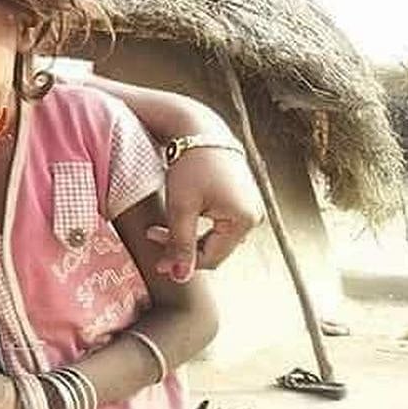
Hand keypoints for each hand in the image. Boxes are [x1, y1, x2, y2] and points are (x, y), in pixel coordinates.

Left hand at [152, 147, 263, 280]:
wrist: (199, 130)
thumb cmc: (190, 164)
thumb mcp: (181, 206)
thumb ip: (180, 244)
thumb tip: (179, 277)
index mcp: (244, 220)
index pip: (211, 258)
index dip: (182, 261)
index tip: (156, 257)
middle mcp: (254, 217)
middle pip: (214, 249)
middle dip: (183, 248)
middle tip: (153, 239)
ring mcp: (249, 209)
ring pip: (215, 238)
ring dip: (188, 237)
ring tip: (160, 229)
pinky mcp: (241, 201)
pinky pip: (219, 225)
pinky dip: (197, 226)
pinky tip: (178, 219)